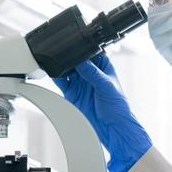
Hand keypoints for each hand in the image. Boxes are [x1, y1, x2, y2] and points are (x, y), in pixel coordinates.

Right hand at [53, 54, 151, 171]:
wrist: (112, 128)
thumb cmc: (118, 107)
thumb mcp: (107, 86)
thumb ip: (93, 73)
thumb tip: (81, 61)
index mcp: (103, 66)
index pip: (90, 52)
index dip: (82, 47)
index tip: (74, 43)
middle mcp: (90, 73)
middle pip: (76, 59)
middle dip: (68, 55)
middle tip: (60, 51)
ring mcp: (80, 82)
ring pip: (67, 69)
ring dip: (61, 64)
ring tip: (54, 60)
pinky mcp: (72, 92)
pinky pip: (61, 81)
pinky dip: (55, 76)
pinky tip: (52, 71)